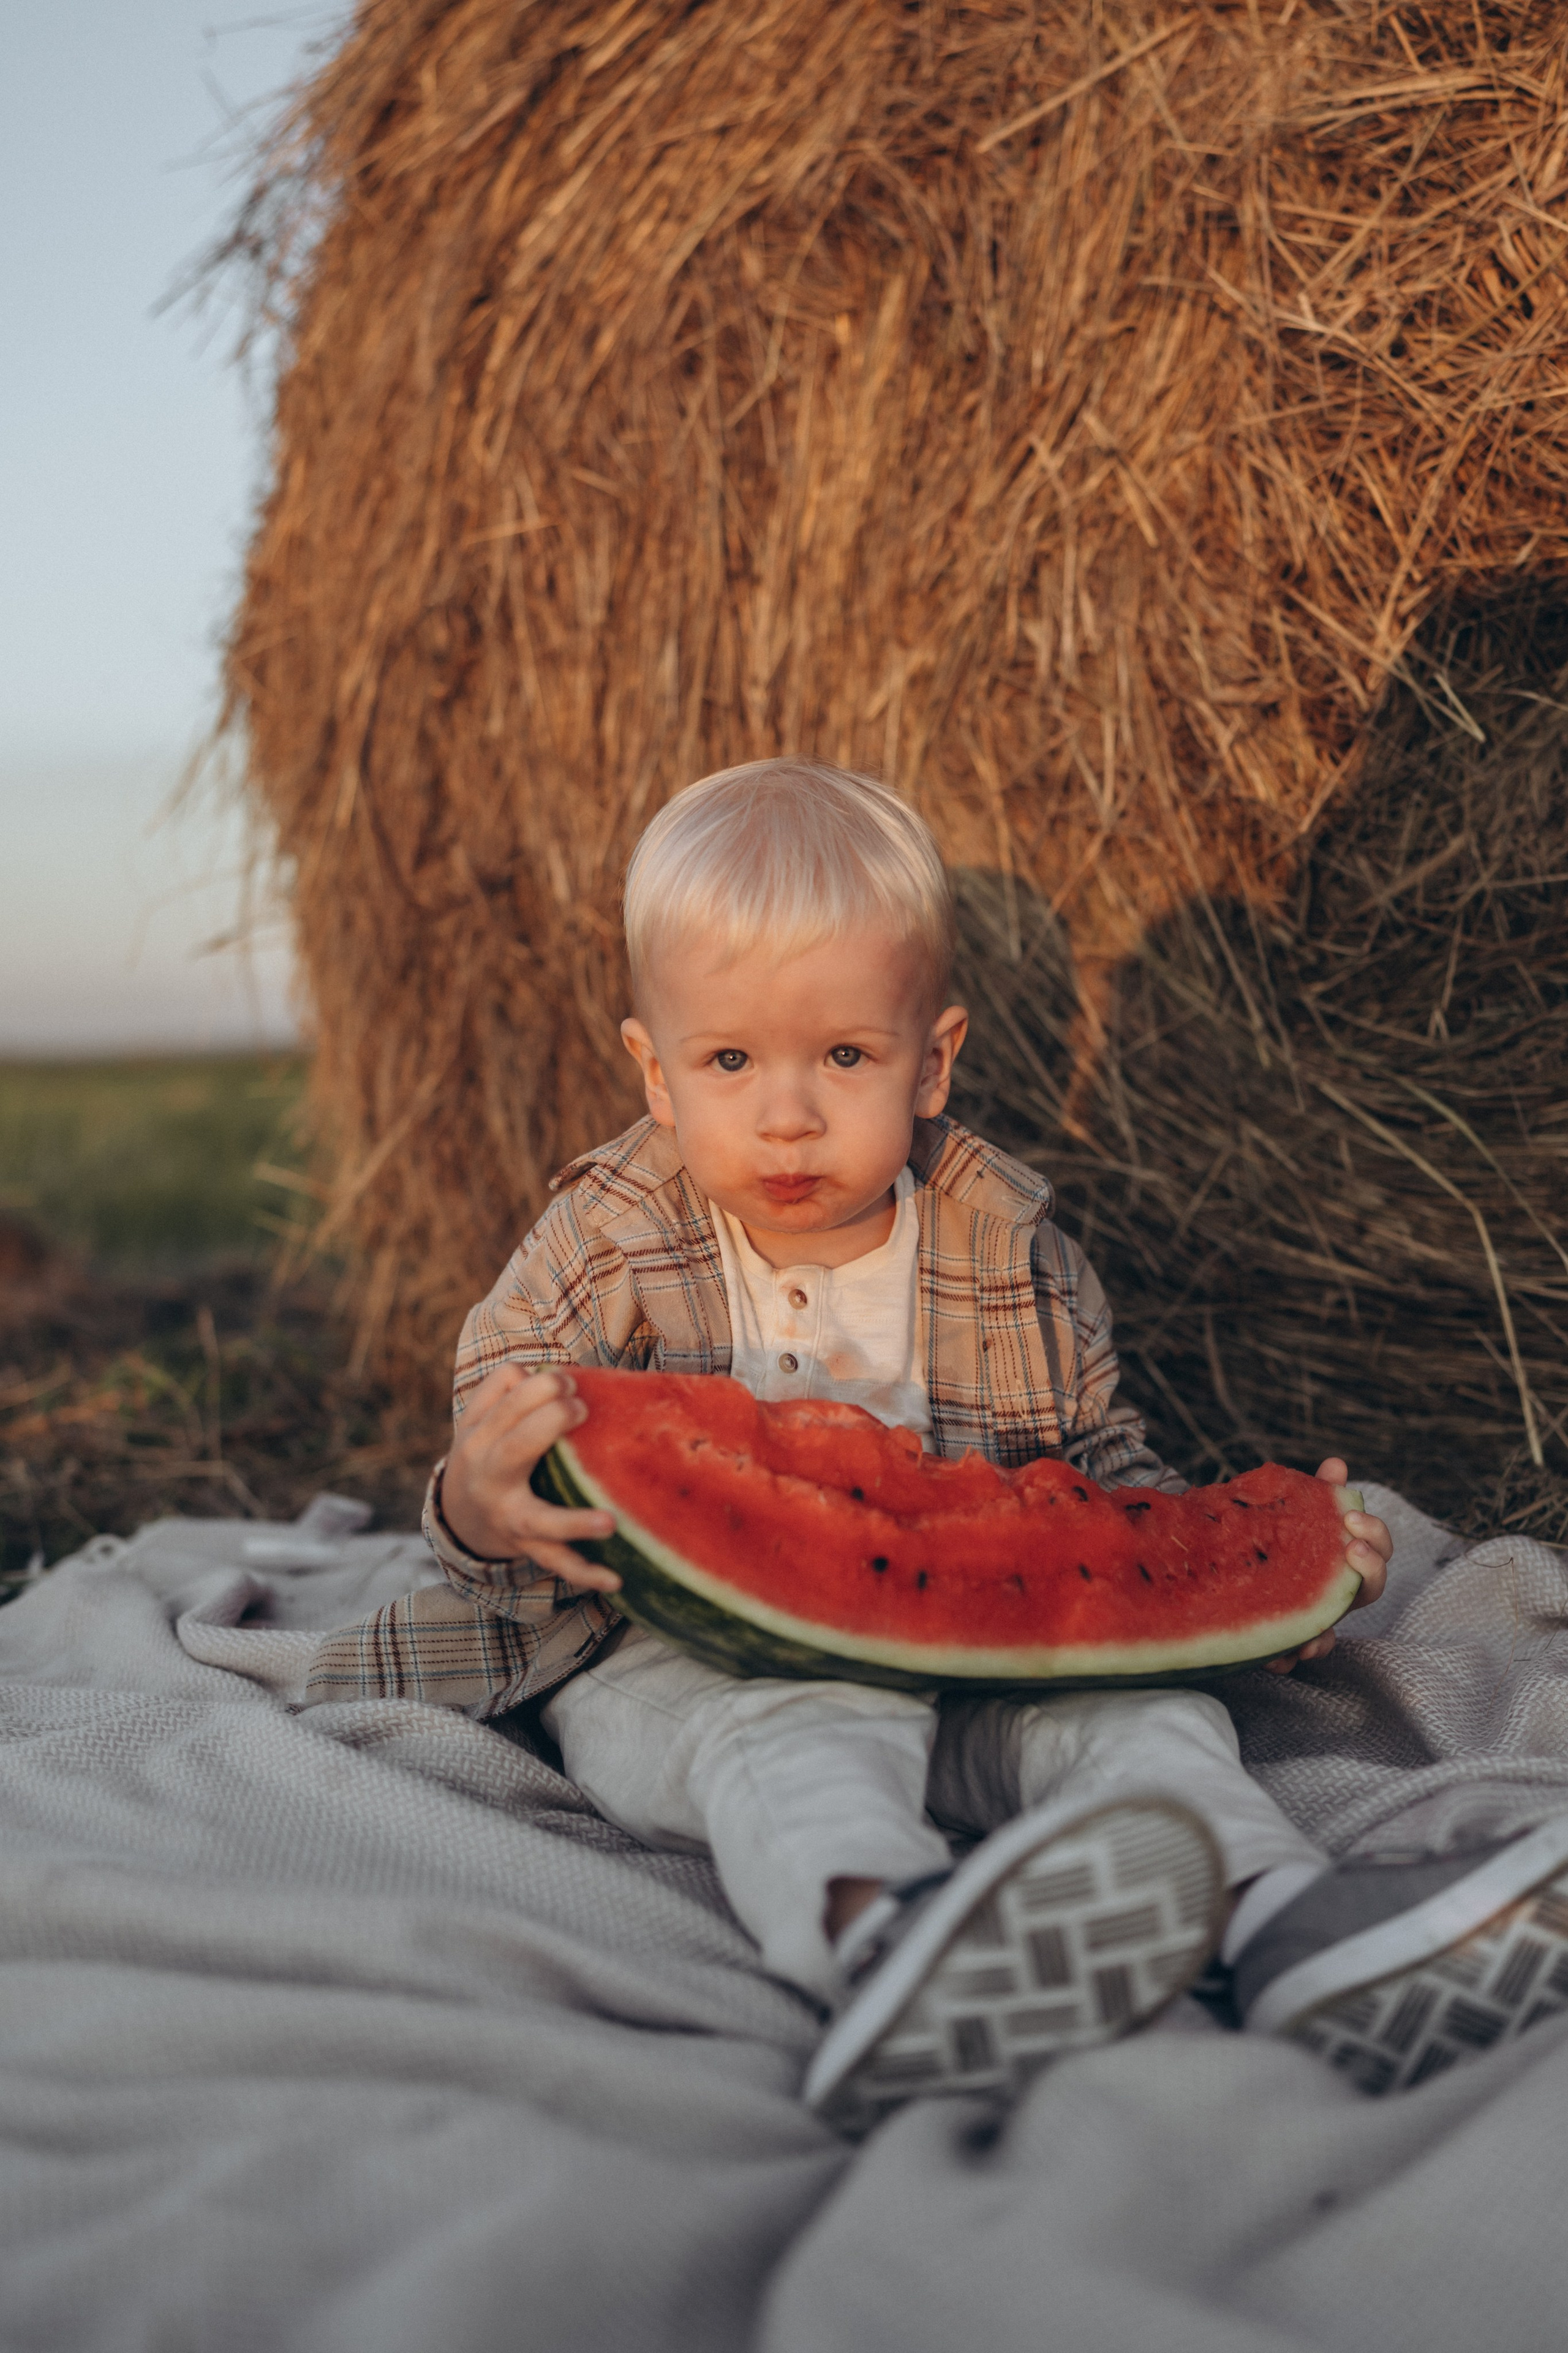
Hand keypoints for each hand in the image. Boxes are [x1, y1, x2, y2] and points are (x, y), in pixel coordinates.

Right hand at [438, 1365, 619, 1592]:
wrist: (458, 1518)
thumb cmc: (485, 1453)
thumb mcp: (479, 1419)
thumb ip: (502, 1387)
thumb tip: (544, 1369)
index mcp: (480, 1438)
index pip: (508, 1403)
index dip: (543, 1385)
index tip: (571, 1383)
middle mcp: (490, 1477)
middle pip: (515, 1448)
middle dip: (548, 1424)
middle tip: (580, 1410)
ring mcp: (509, 1517)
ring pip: (538, 1520)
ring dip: (573, 1522)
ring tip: (609, 1522)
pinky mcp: (527, 1547)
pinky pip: (556, 1563)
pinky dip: (584, 1574)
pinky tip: (615, 1580)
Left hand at [1262, 1457, 1390, 1673]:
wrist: (1225, 1569)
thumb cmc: (1275, 1541)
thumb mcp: (1292, 1515)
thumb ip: (1316, 1494)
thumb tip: (1337, 1465)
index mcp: (1342, 1564)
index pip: (1377, 1551)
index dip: (1375, 1536)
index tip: (1353, 1518)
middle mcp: (1334, 1596)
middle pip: (1371, 1591)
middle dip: (1370, 1570)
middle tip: (1353, 1550)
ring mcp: (1311, 1622)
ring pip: (1327, 1638)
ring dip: (1323, 1637)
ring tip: (1312, 1634)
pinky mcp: (1279, 1644)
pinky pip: (1286, 1660)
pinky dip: (1282, 1658)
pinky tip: (1274, 1654)